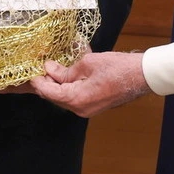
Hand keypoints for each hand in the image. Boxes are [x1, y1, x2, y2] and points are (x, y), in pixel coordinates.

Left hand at [29, 51, 151, 117]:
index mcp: (78, 99)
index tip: (30, 71)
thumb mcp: (87, 63)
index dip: (38, 81)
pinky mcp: (93, 105)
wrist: (142, 76)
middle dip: (46, 82)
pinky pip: (74, 97)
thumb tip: (50, 69)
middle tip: (39, 67)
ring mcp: (88, 109)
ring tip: (52, 67)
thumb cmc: (118, 68)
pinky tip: (66, 73)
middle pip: (55, 97)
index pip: (49, 92)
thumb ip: (66, 70)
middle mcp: (81, 109)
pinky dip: (68, 86)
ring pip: (64, 97)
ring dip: (57, 84)